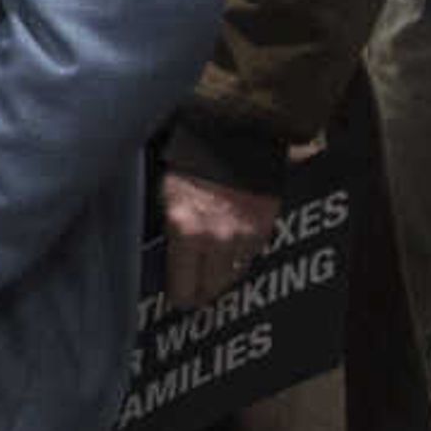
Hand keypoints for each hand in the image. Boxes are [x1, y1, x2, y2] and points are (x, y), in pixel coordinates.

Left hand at [159, 167, 281, 310]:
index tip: (178, 298)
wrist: (231, 132)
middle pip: (213, 288)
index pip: (184, 289)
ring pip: (234, 274)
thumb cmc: (189, 161)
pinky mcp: (265, 226)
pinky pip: (251, 254)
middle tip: (194, 290)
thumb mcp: (165, 197)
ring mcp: (244, 234)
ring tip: (211, 271)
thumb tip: (167, 263)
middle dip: (202, 290)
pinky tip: (229, 247)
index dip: (180, 296)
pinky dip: (241, 254)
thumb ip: (168, 234)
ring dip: (223, 273)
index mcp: (186, 232)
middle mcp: (217, 239)